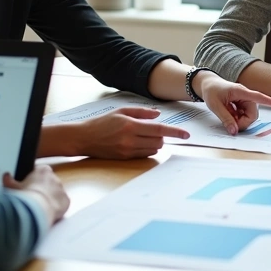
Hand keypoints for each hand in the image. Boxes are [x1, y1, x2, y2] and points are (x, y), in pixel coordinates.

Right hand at [3, 164, 68, 222]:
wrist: (37, 209)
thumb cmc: (25, 196)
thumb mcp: (12, 187)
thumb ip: (9, 180)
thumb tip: (6, 176)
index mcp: (43, 170)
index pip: (40, 171)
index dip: (34, 180)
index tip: (29, 186)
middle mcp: (55, 177)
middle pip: (49, 183)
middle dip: (43, 189)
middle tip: (33, 198)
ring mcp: (62, 189)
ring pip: (56, 193)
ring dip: (50, 198)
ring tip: (39, 206)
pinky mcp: (66, 201)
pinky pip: (62, 203)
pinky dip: (56, 207)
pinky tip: (47, 211)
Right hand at [75, 107, 189, 158]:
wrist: (84, 138)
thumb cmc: (102, 122)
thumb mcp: (121, 111)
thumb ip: (142, 112)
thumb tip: (158, 115)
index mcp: (131, 125)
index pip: (159, 130)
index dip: (175, 132)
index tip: (186, 135)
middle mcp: (130, 139)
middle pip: (158, 141)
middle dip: (161, 136)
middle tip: (152, 130)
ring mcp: (128, 151)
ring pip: (153, 149)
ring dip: (154, 143)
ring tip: (142, 136)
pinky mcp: (125, 158)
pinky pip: (144, 155)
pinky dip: (147, 149)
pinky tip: (137, 143)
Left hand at [194, 72, 270, 134]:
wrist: (207, 84)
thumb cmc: (211, 90)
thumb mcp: (215, 106)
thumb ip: (225, 119)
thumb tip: (234, 131)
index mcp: (240, 91)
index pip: (258, 96)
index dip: (270, 101)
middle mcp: (245, 96)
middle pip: (252, 114)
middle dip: (243, 122)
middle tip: (231, 125)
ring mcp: (244, 101)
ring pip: (249, 116)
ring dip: (240, 121)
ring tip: (227, 116)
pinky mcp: (242, 105)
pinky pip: (244, 116)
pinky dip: (237, 119)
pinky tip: (229, 114)